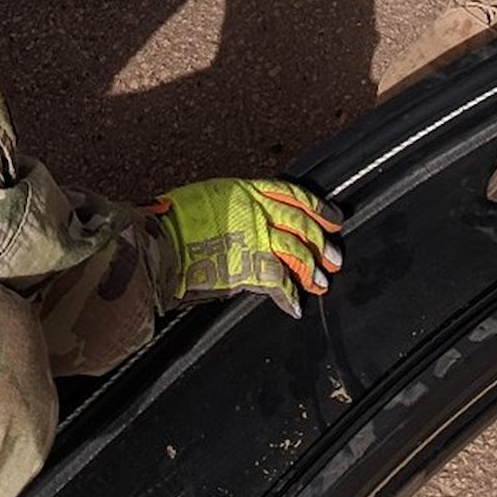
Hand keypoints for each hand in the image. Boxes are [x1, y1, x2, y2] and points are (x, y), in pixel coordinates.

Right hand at [150, 177, 343, 317]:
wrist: (162, 241)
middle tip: (334, 256)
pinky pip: (279, 284)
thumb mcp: (208, 197)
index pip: (292, 195)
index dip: (317, 207)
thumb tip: (244, 217)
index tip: (332, 216)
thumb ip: (233, 205)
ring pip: (297, 253)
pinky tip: (295, 306)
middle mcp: (257, 211)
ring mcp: (256, 239)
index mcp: (246, 190)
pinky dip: (289, 297)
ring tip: (322, 283)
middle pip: (301, 225)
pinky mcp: (251, 268)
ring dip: (312, 270)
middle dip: (321, 242)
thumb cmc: (174, 220)